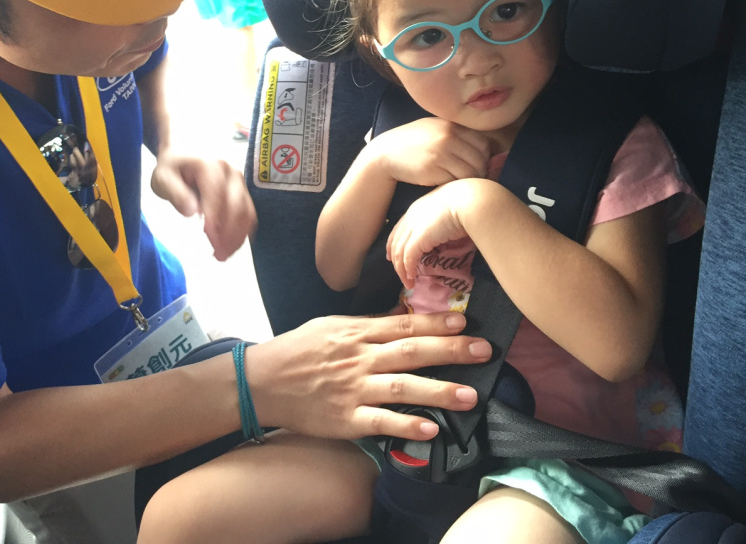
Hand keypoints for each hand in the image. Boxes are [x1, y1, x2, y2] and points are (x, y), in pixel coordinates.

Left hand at [150, 153, 256, 259]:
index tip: (211, 242)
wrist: (186, 146)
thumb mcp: (163, 177)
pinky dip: (244, 230)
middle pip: (237, 206)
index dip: (216, 221)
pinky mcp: (243, 189)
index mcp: (209, 165)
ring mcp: (239, 179)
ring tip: (224, 254)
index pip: (217, 196)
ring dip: (238, 236)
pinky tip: (233, 244)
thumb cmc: (172, 165)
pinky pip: (249, 211)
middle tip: (218, 256)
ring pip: (246, 211)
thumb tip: (192, 212)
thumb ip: (176, 193)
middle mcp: (230, 171)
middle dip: (230, 234)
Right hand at [247, 312, 491, 440]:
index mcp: (355, 334)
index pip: (403, 325)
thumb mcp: (329, 327)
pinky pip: (381, 422)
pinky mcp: (345, 419)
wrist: (260, 381)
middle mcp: (358, 359)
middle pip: (412, 352)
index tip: (465, 321)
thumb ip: (366, 325)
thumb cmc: (295, 352)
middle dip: (451, 351)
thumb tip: (401, 317)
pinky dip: (406, 425)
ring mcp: (353, 390)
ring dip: (439, 390)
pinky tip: (430, 429)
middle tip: (485, 351)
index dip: (436, 323)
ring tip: (470, 396)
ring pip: (403, 387)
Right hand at [370, 118, 490, 186]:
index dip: (483, 157)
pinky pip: (457, 181)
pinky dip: (456, 185)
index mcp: (451, 125)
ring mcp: (441, 153)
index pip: (483, 144)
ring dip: (469, 181)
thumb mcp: (433, 128)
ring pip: (472, 172)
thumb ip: (455, 133)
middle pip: (480, 159)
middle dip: (479, 172)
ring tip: (459, 183)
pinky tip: (447, 184)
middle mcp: (448, 137)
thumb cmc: (411, 143)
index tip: (475, 165)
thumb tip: (483, 147)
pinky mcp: (433, 169)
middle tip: (470, 178)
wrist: (385, 154)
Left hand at [387, 179, 490, 287]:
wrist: (470, 201)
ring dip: (402, 270)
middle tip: (400, 273)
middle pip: (396, 242)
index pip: (399, 228)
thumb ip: (441, 221)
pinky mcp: (418, 238)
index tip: (391, 255)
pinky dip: (408, 269)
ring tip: (408, 282)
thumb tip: (445, 233)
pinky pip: (408, 257)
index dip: (394, 243)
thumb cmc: (467, 204)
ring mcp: (413, 227)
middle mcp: (411, 217)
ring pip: (399, 252)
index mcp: (417, 208)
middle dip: (395, 260)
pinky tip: (411, 277)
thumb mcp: (449, 211)